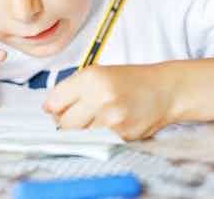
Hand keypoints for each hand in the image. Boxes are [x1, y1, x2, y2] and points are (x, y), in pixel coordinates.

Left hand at [42, 64, 175, 140]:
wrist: (165, 90)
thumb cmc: (129, 80)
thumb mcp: (97, 72)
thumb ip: (71, 88)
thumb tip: (48, 108)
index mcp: (91, 78)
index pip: (54, 102)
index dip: (52, 107)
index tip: (55, 108)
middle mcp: (100, 98)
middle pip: (64, 123)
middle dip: (64, 122)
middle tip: (73, 116)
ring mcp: (112, 120)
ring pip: (79, 135)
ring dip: (80, 130)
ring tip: (92, 118)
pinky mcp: (122, 136)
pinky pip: (97, 141)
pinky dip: (97, 136)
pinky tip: (107, 124)